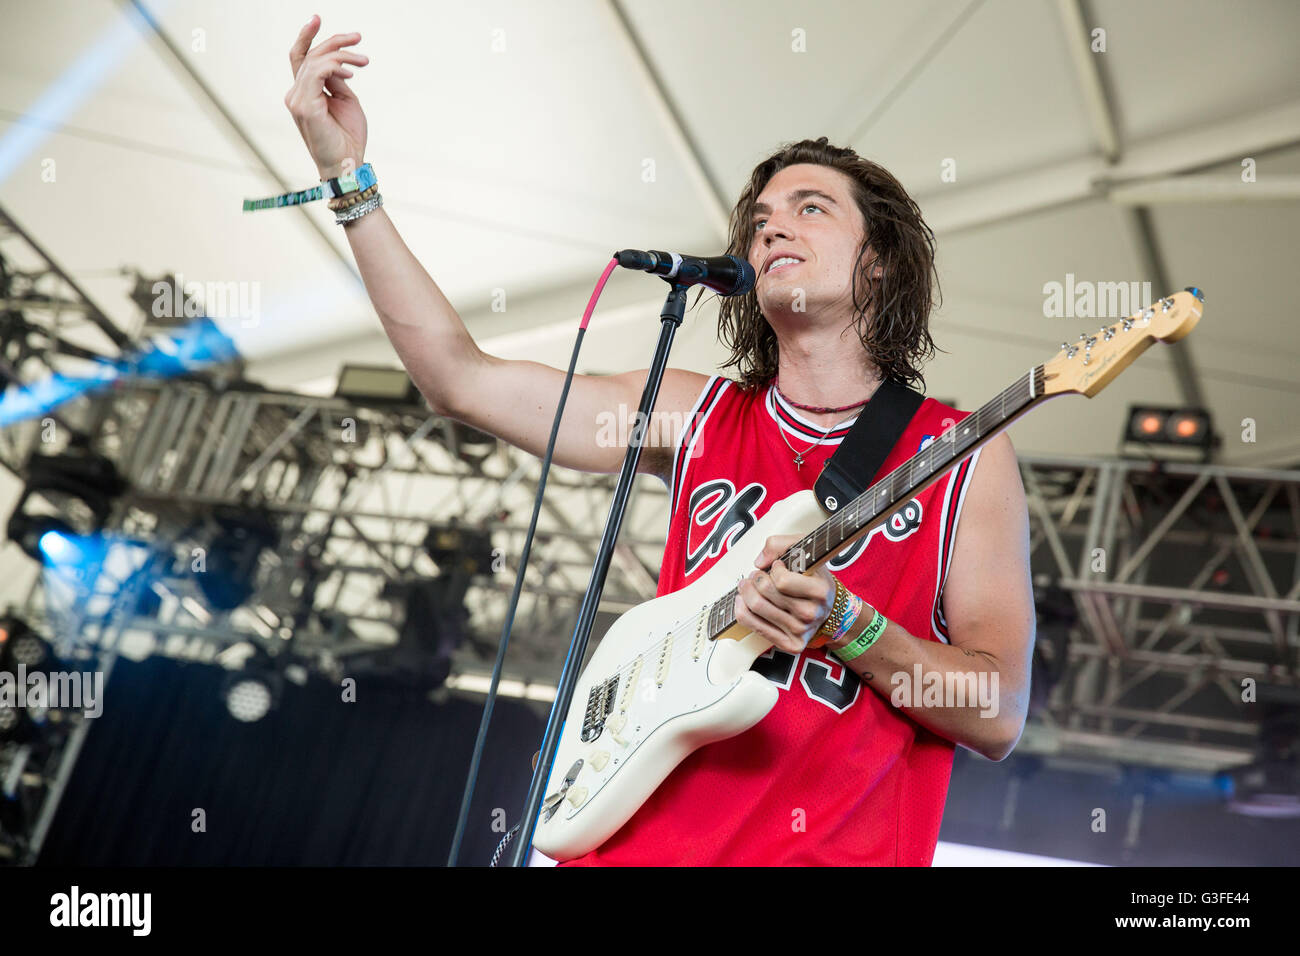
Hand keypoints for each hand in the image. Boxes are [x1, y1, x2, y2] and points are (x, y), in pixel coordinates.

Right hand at [285, 15, 368, 179]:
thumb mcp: (346, 101)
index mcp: (303, 94)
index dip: (306, 36)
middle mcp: (295, 95)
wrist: (348, 165)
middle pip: (309, 55)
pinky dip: (335, 66)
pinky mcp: (304, 106)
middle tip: (358, 38)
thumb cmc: (348, 138)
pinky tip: (351, 72)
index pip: (300, 58)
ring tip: (364, 61)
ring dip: (342, 55)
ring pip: (315, 62)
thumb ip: (337, 80)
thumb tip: (336, 62)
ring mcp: (297, 100)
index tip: (317, 18)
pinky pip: (317, 73)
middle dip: (334, 42)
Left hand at [734, 534, 836, 653]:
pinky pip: (754, 626)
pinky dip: (741, 611)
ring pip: (756, 608)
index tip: (778, 566)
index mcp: (820, 591)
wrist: (830, 609)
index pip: (782, 580)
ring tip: (748, 585)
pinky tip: (743, 601)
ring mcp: (800, 631)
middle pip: (765, 593)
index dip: (774, 568)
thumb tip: (760, 561)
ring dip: (745, 592)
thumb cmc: (814, 577)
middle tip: (756, 574)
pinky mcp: (790, 644)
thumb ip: (781, 544)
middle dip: (755, 578)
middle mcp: (811, 614)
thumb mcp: (805, 551)